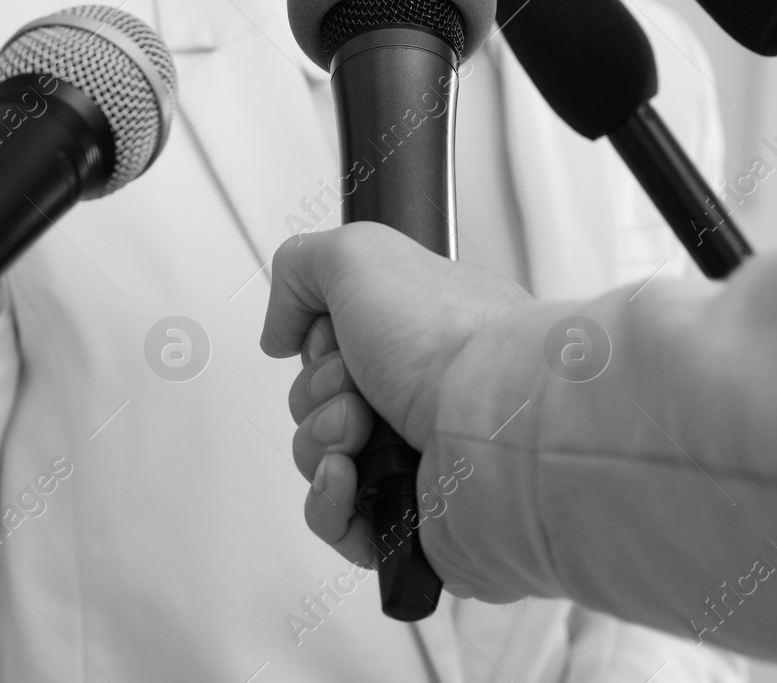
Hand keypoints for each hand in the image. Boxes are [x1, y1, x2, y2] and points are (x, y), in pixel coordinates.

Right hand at [261, 222, 526, 563]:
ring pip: (319, 461)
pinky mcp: (410, 517)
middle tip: (356, 385)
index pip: (331, 348)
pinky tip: (350, 477)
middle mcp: (417, 393)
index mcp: (415, 335)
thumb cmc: (450, 342)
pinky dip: (328, 499)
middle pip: (317, 404)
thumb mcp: (360, 255)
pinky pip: (335, 520)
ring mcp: (414, 457)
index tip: (335, 337)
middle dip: (316, 395)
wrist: (496, 422)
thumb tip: (280, 327)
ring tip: (361, 430)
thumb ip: (302, 264)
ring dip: (320, 442)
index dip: (318, 345)